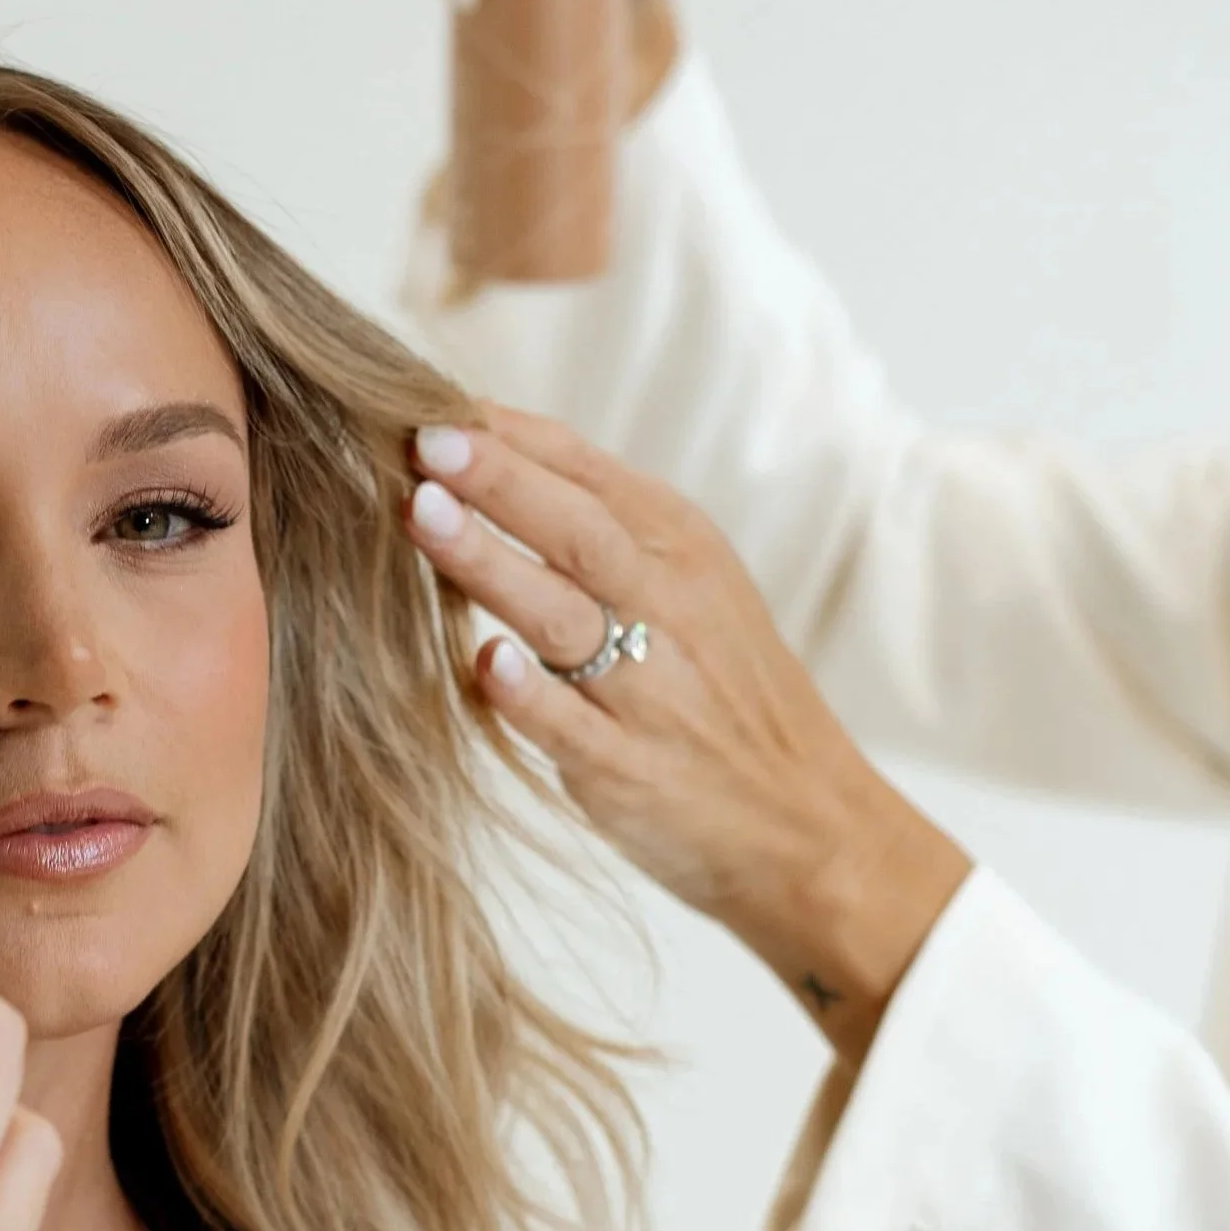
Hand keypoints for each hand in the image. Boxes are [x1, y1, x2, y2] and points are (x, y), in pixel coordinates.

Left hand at [403, 408, 970, 1061]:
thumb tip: (495, 463)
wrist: (807, 825)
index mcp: (681, 553)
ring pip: (563, 614)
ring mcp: (651, 692)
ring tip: (425, 516)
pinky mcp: (631, 771)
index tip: (434, 405)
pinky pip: (572, 727)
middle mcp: (669, 609)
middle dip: (499, 479)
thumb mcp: (691, 592)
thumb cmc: (725, 699)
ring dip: (491, 563)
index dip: (510, 439)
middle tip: (422, 439)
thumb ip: (605, 536)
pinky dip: (530, 695)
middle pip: (576, 529)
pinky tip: (485, 661)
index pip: (588, 475)